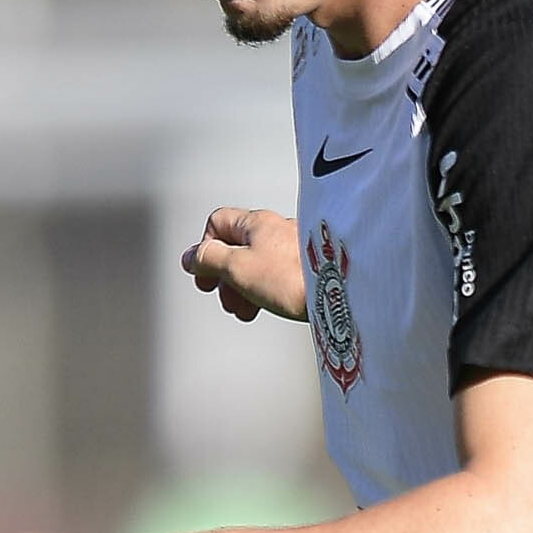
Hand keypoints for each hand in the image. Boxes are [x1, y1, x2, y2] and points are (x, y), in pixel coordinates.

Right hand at [182, 206, 305, 321]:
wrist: (342, 293)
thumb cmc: (294, 278)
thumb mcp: (237, 267)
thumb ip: (209, 260)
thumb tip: (190, 257)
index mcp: (256, 223)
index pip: (217, 223)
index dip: (205, 248)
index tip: (205, 274)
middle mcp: (277, 229)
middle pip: (236, 247)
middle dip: (224, 276)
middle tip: (226, 299)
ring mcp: (295, 247)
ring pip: (257, 264)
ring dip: (244, 288)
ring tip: (246, 310)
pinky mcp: (310, 268)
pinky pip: (279, 276)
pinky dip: (267, 291)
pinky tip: (270, 306)